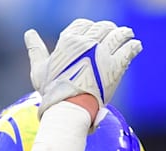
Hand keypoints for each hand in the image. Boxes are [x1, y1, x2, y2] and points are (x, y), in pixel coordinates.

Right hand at [25, 18, 141, 119]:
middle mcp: (86, 43)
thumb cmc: (52, 93)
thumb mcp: (39, 69)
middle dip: (109, 29)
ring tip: (128, 35)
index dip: (91, 27)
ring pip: (117, 36)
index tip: (95, 31)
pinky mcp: (115, 66)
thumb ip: (35, 50)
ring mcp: (102, 54)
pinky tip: (136, 46)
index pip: (83, 25)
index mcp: (68, 41)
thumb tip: (29, 33)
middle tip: (115, 32)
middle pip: (102, 28)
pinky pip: (128, 50)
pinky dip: (133, 46)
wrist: (68, 109)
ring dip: (124, 34)